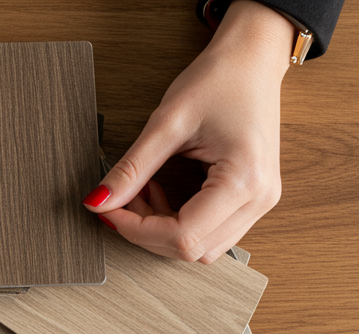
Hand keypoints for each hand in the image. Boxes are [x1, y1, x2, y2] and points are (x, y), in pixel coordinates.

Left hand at [85, 0, 292, 262]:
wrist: (252, 58)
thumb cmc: (219, 79)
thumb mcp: (167, 121)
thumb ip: (132, 168)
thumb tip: (98, 202)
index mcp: (244, 179)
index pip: (183, 235)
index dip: (137, 230)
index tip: (108, 210)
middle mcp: (259, 199)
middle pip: (192, 250)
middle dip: (148, 232)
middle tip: (122, 199)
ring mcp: (261, 202)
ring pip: (202, 249)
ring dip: (164, 231)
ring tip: (144, 192)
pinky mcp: (254, 200)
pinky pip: (212, 233)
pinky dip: (181, 224)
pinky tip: (164, 195)